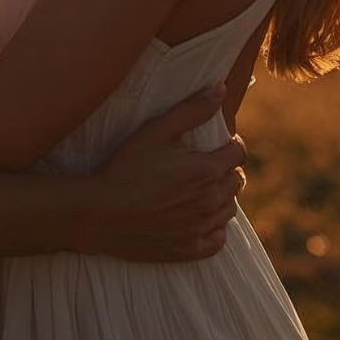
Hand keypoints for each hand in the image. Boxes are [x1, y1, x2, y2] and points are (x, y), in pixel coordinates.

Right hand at [81, 84, 245, 261]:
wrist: (101, 213)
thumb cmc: (126, 167)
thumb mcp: (156, 131)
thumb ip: (191, 110)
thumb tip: (221, 89)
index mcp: (205, 171)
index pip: (238, 154)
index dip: (232, 143)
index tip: (221, 141)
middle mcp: (209, 202)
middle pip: (237, 181)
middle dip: (227, 168)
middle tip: (207, 162)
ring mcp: (200, 228)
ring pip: (229, 210)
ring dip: (222, 196)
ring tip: (203, 187)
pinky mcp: (189, 250)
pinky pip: (218, 240)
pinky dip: (216, 228)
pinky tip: (202, 218)